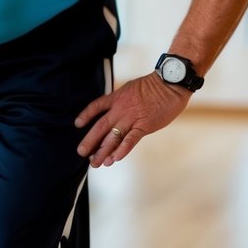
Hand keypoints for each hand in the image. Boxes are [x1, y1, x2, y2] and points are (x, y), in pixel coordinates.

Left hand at [74, 72, 190, 167]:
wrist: (170, 84)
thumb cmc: (154, 86)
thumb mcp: (131, 88)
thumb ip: (122, 99)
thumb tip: (115, 108)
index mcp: (116, 98)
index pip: (96, 106)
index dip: (86, 115)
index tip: (77, 124)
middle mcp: (120, 109)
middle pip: (101, 126)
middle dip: (90, 141)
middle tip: (81, 153)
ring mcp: (131, 118)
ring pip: (113, 137)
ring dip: (103, 151)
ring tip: (96, 163)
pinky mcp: (144, 126)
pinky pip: (131, 139)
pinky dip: (122, 149)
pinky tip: (114, 159)